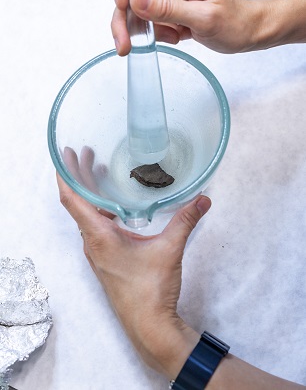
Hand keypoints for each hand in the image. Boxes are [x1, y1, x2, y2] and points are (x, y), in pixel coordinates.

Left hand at [57, 172, 210, 378]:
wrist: (149, 326)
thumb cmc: (151, 290)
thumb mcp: (170, 249)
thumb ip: (186, 220)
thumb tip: (203, 199)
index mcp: (99, 237)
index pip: (73, 200)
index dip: (67, 175)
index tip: (65, 154)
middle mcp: (92, 243)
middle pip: (78, 203)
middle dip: (79, 176)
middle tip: (84, 153)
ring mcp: (98, 253)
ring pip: (87, 215)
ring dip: (89, 192)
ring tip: (97, 171)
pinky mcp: (106, 259)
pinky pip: (95, 227)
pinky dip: (99, 209)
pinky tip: (115, 205)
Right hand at [108, 0, 259, 55]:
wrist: (247, 32)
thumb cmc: (235, 21)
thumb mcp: (203, 17)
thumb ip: (168, 8)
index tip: (122, 6)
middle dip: (122, 16)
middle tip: (124, 41)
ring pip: (134, 9)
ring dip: (136, 29)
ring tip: (149, 44)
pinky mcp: (168, 11)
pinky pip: (148, 21)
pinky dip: (154, 34)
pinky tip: (174, 38)